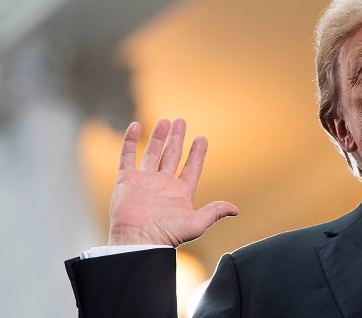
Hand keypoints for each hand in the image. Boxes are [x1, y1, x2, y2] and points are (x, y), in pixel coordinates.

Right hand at [107, 118, 237, 246]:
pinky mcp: (127, 180)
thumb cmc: (167, 235)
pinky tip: (136, 126)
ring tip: (165, 121)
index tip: (202, 138)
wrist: (138, 241)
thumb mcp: (196, 223)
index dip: (197, 153)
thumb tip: (235, 209)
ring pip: (152, 152)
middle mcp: (163, 184)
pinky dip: (131, 140)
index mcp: (180, 192)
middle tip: (181, 120)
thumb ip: (214, 212)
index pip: (192, 167)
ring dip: (159, 136)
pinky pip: (128, 155)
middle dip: (177, 138)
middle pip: (172, 155)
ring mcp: (145, 180)